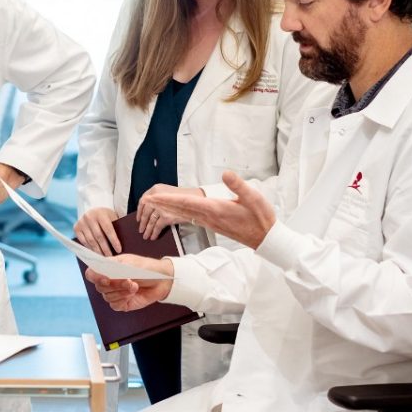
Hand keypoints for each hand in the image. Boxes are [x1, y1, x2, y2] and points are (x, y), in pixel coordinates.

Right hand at [74, 207, 122, 255]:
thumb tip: (121, 245)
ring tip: (104, 257)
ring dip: (98, 251)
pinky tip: (95, 253)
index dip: (113, 240)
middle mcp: (89, 216)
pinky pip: (83, 242)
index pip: (108, 229)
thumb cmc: (106, 217)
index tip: (119, 250)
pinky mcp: (76, 228)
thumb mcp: (112, 218)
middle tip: (111, 257)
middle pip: (98, 236)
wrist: (93, 211)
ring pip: (90, 241)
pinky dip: (90, 249)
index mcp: (100, 213)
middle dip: (105, 249)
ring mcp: (81, 222)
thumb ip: (116, 227)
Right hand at [85, 254, 173, 311]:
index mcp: (107, 268)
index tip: (106, 278)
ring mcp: (114, 293)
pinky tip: (132, 294)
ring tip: (135, 286)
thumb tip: (103, 274)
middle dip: (115, 285)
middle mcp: (108, 281)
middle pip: (99, 287)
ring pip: (107, 297)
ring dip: (122, 292)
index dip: (95, 277)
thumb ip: (114, 269)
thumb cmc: (145, 268)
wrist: (161, 280)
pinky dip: (124, 300)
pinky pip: (115, 305)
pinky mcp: (121, 304)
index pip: (91, 273)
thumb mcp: (129, 264)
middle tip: (129, 280)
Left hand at [136, 184, 203, 239]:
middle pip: (146, 212)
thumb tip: (148, 211)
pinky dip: (154, 232)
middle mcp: (156, 197)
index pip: (143, 201)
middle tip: (140, 230)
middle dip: (143, 223)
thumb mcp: (167, 192)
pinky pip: (157, 226)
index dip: (139, 211)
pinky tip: (153, 237)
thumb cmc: (183, 197)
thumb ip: (158, 198)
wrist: (195, 199)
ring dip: (147, 230)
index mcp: (155, 190)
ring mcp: (161, 207)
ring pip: (150, 221)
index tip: (138, 219)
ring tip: (145, 236)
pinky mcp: (166, 216)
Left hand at [145, 171, 274, 249]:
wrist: (265, 238)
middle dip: (163, 204)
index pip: (187, 203)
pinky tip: (176, 212)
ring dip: (169, 209)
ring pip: (185, 214)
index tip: (154, 197)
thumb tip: (225, 173)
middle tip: (145, 200)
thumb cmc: (260, 218)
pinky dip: (180, 214)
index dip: (169, 199)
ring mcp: (210, 222)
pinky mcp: (213, 224)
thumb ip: (238, 186)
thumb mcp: (253, 198)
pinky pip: (191, 218)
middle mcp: (209, 217)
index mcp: (216, 209)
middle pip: (181, 209)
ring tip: (156, 205)